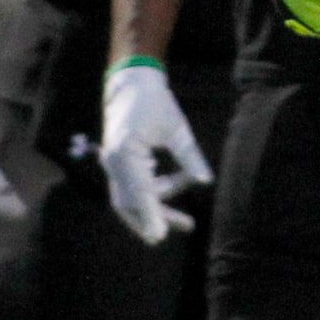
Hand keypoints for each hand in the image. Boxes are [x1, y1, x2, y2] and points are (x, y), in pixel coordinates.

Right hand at [101, 61, 211, 244]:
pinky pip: (136, 185)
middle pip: (131, 202)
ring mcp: (114, 163)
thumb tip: (205, 181)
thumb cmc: (155, 103)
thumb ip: (189, 156)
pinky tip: (180, 183)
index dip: (151, 216)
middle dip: (154, 220)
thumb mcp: (177, 128)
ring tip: (188, 222)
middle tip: (181, 231)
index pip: (139, 192)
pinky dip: (157, 190)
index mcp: (124, 152)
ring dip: (158, 208)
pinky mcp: (121, 162)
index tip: (161, 235)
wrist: (132, 84)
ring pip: (133, 197)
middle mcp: (114, 162)